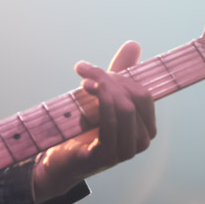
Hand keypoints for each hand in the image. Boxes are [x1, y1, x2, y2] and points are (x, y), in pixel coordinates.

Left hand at [33, 41, 156, 203]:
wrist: (60, 159)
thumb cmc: (84, 128)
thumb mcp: (102, 97)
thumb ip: (119, 72)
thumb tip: (133, 44)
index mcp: (145, 127)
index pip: (142, 95)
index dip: (120, 77)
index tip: (92, 69)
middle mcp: (139, 142)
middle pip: (131, 100)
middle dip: (108, 80)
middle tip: (84, 71)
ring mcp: (123, 152)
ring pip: (121, 110)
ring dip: (101, 90)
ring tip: (83, 82)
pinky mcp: (104, 158)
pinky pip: (106, 127)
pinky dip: (96, 107)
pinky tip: (83, 96)